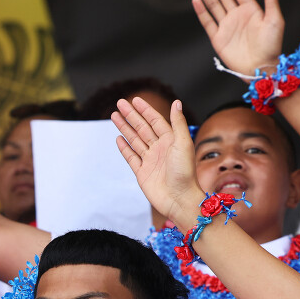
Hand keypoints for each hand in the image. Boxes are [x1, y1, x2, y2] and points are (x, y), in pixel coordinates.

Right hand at [111, 96, 207, 223]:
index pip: (155, 120)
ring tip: (114, 116)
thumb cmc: (185, 172)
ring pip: (135, 140)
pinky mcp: (142, 173)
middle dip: (131, 115)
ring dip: (125, 128)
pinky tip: (118, 139)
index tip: (135, 100)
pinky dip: (125, 148)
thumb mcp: (183, 143)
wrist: (179, 199)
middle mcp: (160, 149)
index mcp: (171, 140)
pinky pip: (131, 157)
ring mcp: (150, 161)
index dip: (145, 110)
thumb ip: (178, 123)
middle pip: (142, 128)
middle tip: (120, 103)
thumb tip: (176, 102)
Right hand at [191, 0, 284, 74]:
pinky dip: (201, 11)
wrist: (261, 68)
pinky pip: (208, 22)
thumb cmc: (272, 46)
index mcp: (250, 10)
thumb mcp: (275, 21)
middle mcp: (237, 16)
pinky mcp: (218, 38)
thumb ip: (271, 1)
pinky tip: (196, 0)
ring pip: (213, 5)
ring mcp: (226, 26)